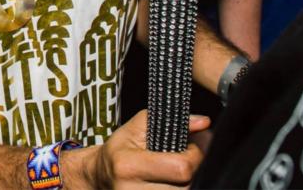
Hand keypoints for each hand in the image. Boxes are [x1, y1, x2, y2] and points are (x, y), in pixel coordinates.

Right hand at [91, 110, 209, 188]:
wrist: (99, 176)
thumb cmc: (120, 149)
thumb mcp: (137, 126)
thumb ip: (171, 120)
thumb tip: (204, 121)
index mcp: (129, 166)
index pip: (181, 168)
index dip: (194, 156)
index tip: (191, 147)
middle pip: (185, 187)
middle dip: (191, 171)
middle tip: (184, 160)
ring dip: (185, 184)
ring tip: (174, 172)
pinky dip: (176, 189)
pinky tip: (169, 182)